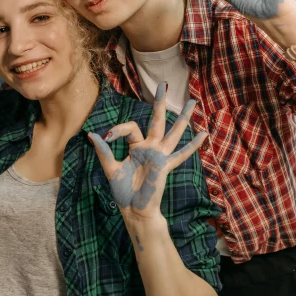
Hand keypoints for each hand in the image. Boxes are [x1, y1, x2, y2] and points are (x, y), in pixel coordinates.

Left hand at [88, 83, 207, 221]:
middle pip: (156, 120)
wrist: (134, 210)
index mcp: (136, 147)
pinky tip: (204, 134)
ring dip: (183, 118)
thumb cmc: (123, 192)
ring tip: (193, 102)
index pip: (130, 127)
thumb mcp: (111, 169)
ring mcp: (160, 156)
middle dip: (159, 103)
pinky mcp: (165, 166)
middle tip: (163, 84)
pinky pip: (181, 154)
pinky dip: (192, 145)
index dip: (117, 130)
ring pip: (173, 132)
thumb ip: (104, 152)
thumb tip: (92, 134)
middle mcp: (150, 148)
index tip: (106, 138)